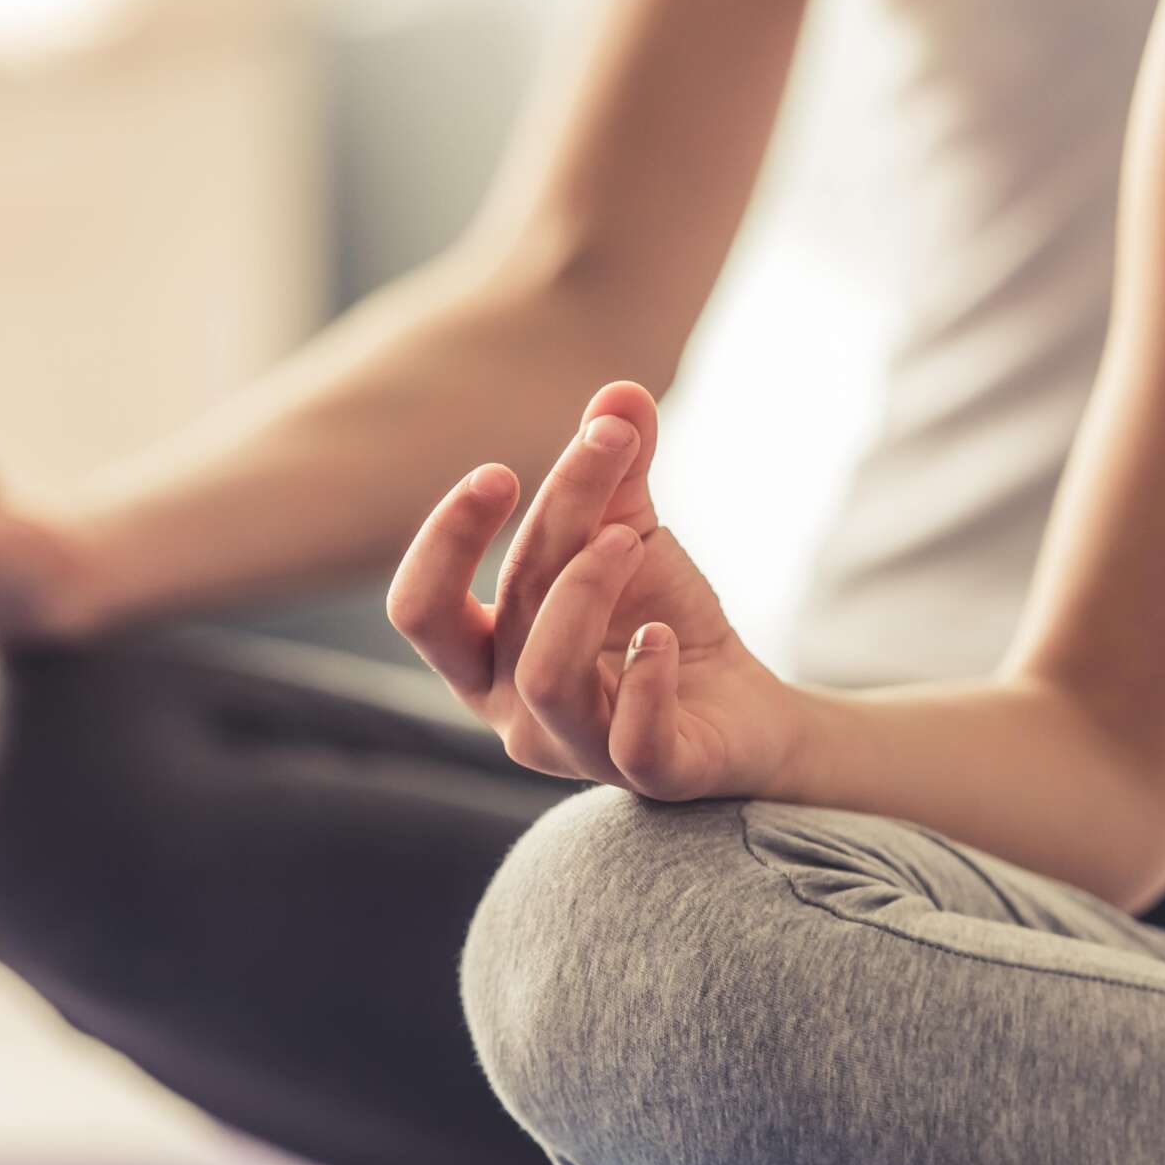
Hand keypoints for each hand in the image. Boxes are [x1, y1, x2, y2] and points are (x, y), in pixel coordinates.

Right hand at [388, 381, 804, 799]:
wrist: (744, 709)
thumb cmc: (658, 623)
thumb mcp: (630, 534)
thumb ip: (616, 470)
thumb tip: (620, 390)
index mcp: (485, 658)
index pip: (420, 609)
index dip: (445, 539)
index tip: (501, 473)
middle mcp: (515, 713)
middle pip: (501, 614)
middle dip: (548, 525)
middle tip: (600, 452)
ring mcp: (578, 750)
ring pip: (548, 675)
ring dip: (588, 587)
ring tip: (635, 539)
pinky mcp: (650, 774)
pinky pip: (633, 737)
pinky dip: (647, 676)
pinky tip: (665, 635)